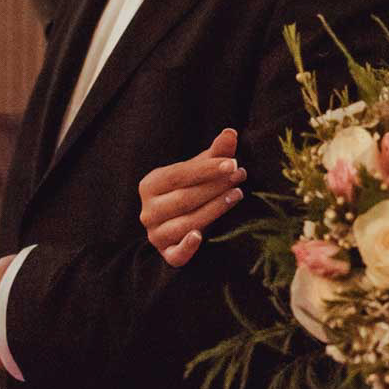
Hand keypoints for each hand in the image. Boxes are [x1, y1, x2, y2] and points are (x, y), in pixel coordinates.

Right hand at [138, 128, 243, 266]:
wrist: (178, 220)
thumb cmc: (191, 188)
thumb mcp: (199, 170)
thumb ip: (215, 153)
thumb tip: (231, 133)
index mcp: (150, 185)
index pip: (179, 175)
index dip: (206, 169)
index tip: (232, 163)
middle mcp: (147, 211)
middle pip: (184, 198)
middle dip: (215, 186)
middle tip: (240, 176)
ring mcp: (155, 235)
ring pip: (185, 223)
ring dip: (213, 209)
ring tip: (237, 195)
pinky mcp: (167, 254)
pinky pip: (175, 255)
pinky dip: (186, 247)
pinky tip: (200, 236)